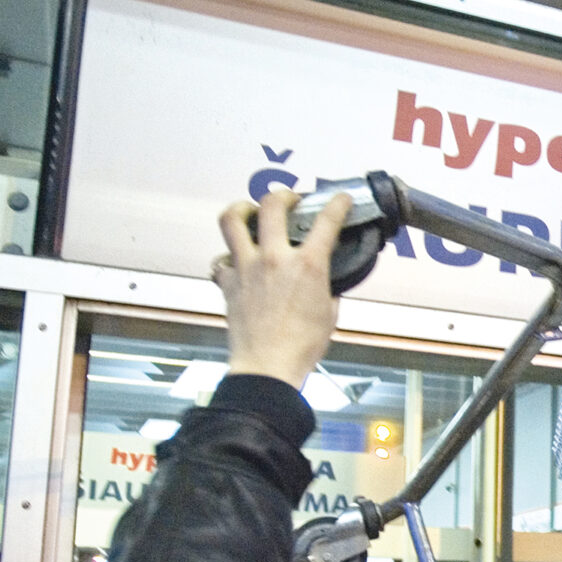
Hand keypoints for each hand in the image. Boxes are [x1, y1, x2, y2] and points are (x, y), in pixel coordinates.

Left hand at [214, 189, 348, 389]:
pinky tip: (237, 260)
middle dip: (284, 195)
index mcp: (307, 265)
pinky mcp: (229, 283)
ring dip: (241, 209)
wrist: (268, 366)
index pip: (326, 221)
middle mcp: (274, 258)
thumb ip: (326, 289)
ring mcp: (247, 267)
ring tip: (250, 212)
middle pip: (272, 205)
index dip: (337, 204)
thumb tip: (323, 282)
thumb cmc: (301, 346)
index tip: (340, 199)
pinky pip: (221, 259)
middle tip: (290, 200)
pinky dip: (228, 256)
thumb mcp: (329, 313)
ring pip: (232, 220)